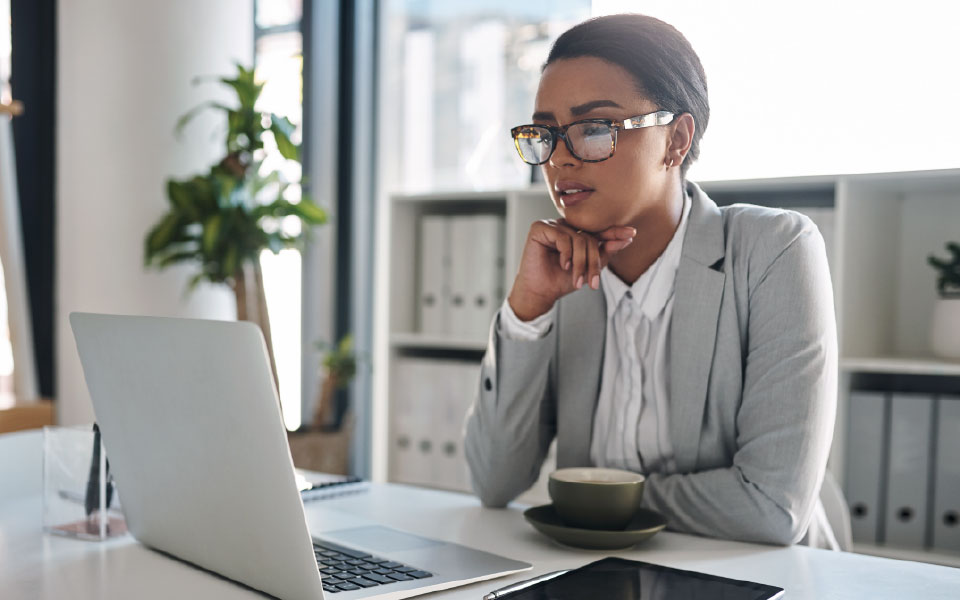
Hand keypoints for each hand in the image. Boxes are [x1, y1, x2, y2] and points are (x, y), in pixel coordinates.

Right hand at [507, 219, 635, 320]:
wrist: (541, 292)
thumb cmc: (561, 281)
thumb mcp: (589, 268)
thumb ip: (605, 253)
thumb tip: (625, 239)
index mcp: (576, 234)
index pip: (598, 230)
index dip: (614, 233)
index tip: (631, 234)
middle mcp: (565, 227)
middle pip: (590, 237)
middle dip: (593, 261)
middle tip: (593, 282)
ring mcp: (552, 226)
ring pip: (577, 239)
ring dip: (580, 263)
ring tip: (576, 280)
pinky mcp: (540, 228)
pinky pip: (562, 236)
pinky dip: (566, 253)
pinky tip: (563, 265)